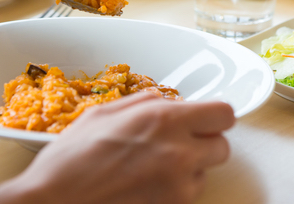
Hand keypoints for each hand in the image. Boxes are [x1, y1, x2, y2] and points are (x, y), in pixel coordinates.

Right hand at [0, 93, 234, 203]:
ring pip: (205, 174)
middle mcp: (179, 153)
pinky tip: (147, 187)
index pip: (223, 114)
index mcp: (164, 120)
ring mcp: (178, 188)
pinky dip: (175, 192)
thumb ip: (140, 103)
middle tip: (179, 143)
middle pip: (222, 147)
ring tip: (154, 168)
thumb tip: (159, 98)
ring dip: (189, 170)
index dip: (214, 116)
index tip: (204, 119)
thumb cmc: (69, 161)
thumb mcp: (101, 115)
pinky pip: (187, 197)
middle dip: (205, 143)